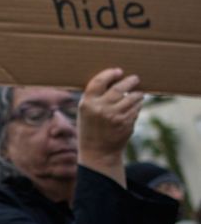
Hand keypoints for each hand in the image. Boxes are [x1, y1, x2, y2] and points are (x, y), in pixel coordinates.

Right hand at [78, 67, 142, 184]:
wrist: (98, 152)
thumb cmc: (90, 128)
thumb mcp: (85, 111)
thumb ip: (95, 97)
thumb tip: (113, 81)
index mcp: (87, 103)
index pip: (99, 81)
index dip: (109, 74)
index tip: (118, 71)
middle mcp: (101, 108)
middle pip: (119, 88)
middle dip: (129, 81)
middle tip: (135, 78)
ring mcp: (115, 116)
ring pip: (131, 98)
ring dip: (137, 94)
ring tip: (138, 93)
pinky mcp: (126, 123)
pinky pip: (135, 109)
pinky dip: (137, 105)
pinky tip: (136, 105)